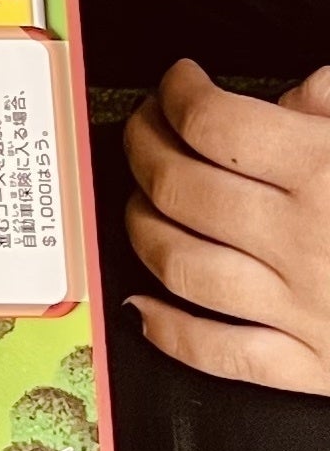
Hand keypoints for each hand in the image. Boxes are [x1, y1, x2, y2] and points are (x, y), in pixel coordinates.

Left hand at [123, 61, 329, 392]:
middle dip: (142, 145)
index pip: (214, 122)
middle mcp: (305, 241)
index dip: (178, 93)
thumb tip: (304, 92)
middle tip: (145, 126)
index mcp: (326, 173)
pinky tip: (142, 304)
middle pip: (180, 185)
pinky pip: (222, 355)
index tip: (179, 81)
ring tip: (141, 197)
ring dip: (140, 225)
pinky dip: (170, 331)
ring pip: (180, 262)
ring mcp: (304, 310)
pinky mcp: (316, 369)